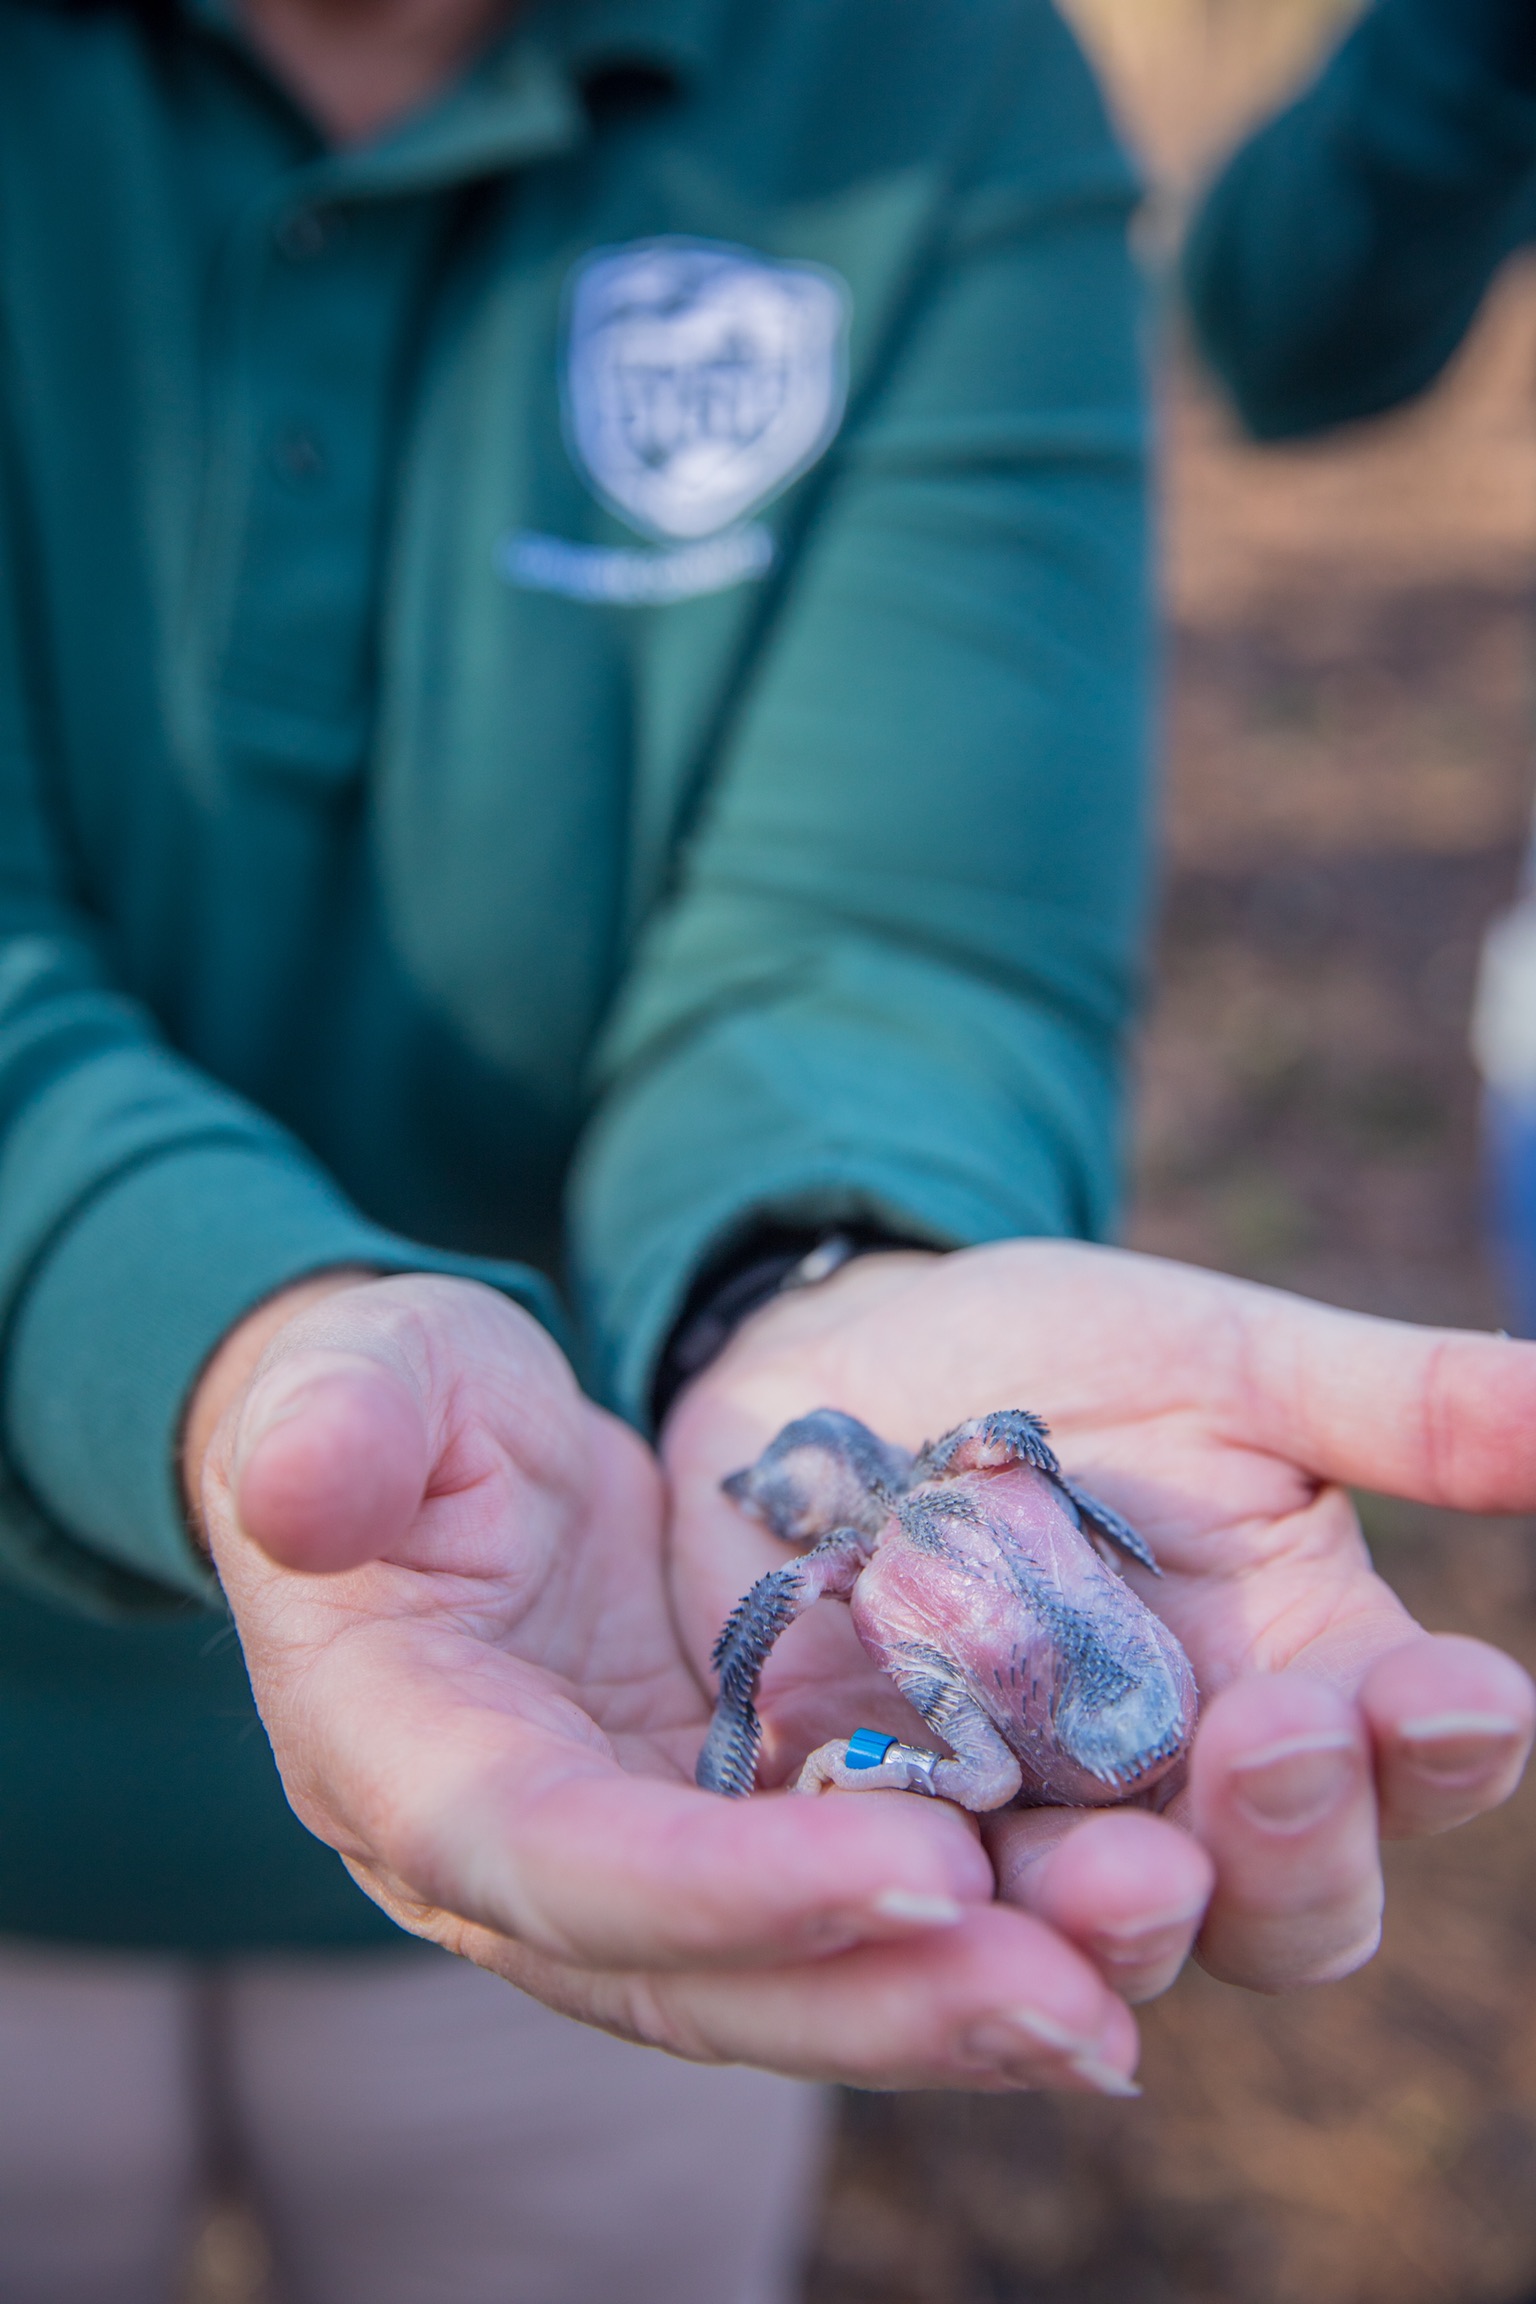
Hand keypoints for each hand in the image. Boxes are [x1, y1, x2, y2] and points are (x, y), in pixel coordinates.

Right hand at [190, 1272, 1144, 2093]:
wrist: (426, 1459)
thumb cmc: (387, 1400)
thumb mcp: (357, 1374)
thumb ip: (328, 1419)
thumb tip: (295, 1483)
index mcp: (408, 1759)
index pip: (554, 1857)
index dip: (719, 1886)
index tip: (916, 1866)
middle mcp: (512, 1863)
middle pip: (691, 1974)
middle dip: (876, 2003)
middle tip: (1073, 2008)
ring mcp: (619, 1866)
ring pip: (777, 1980)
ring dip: (939, 2009)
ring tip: (1108, 2013)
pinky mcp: (707, 1837)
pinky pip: (826, 1917)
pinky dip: (944, 1949)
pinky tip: (1086, 1956)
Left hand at [662, 1241, 1535, 2002]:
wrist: (851, 1356)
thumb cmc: (1066, 1360)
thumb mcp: (1232, 1367)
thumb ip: (1399, 1406)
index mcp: (1309, 1681)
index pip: (1415, 1760)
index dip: (1445, 1743)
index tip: (1454, 1688)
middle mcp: (1188, 1792)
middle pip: (1288, 1904)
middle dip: (1298, 1840)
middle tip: (1276, 1737)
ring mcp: (1036, 1823)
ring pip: (1108, 1939)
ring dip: (1127, 1919)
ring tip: (1125, 1867)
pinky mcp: (880, 1823)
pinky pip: (907, 1896)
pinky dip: (923, 1897)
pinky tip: (918, 1862)